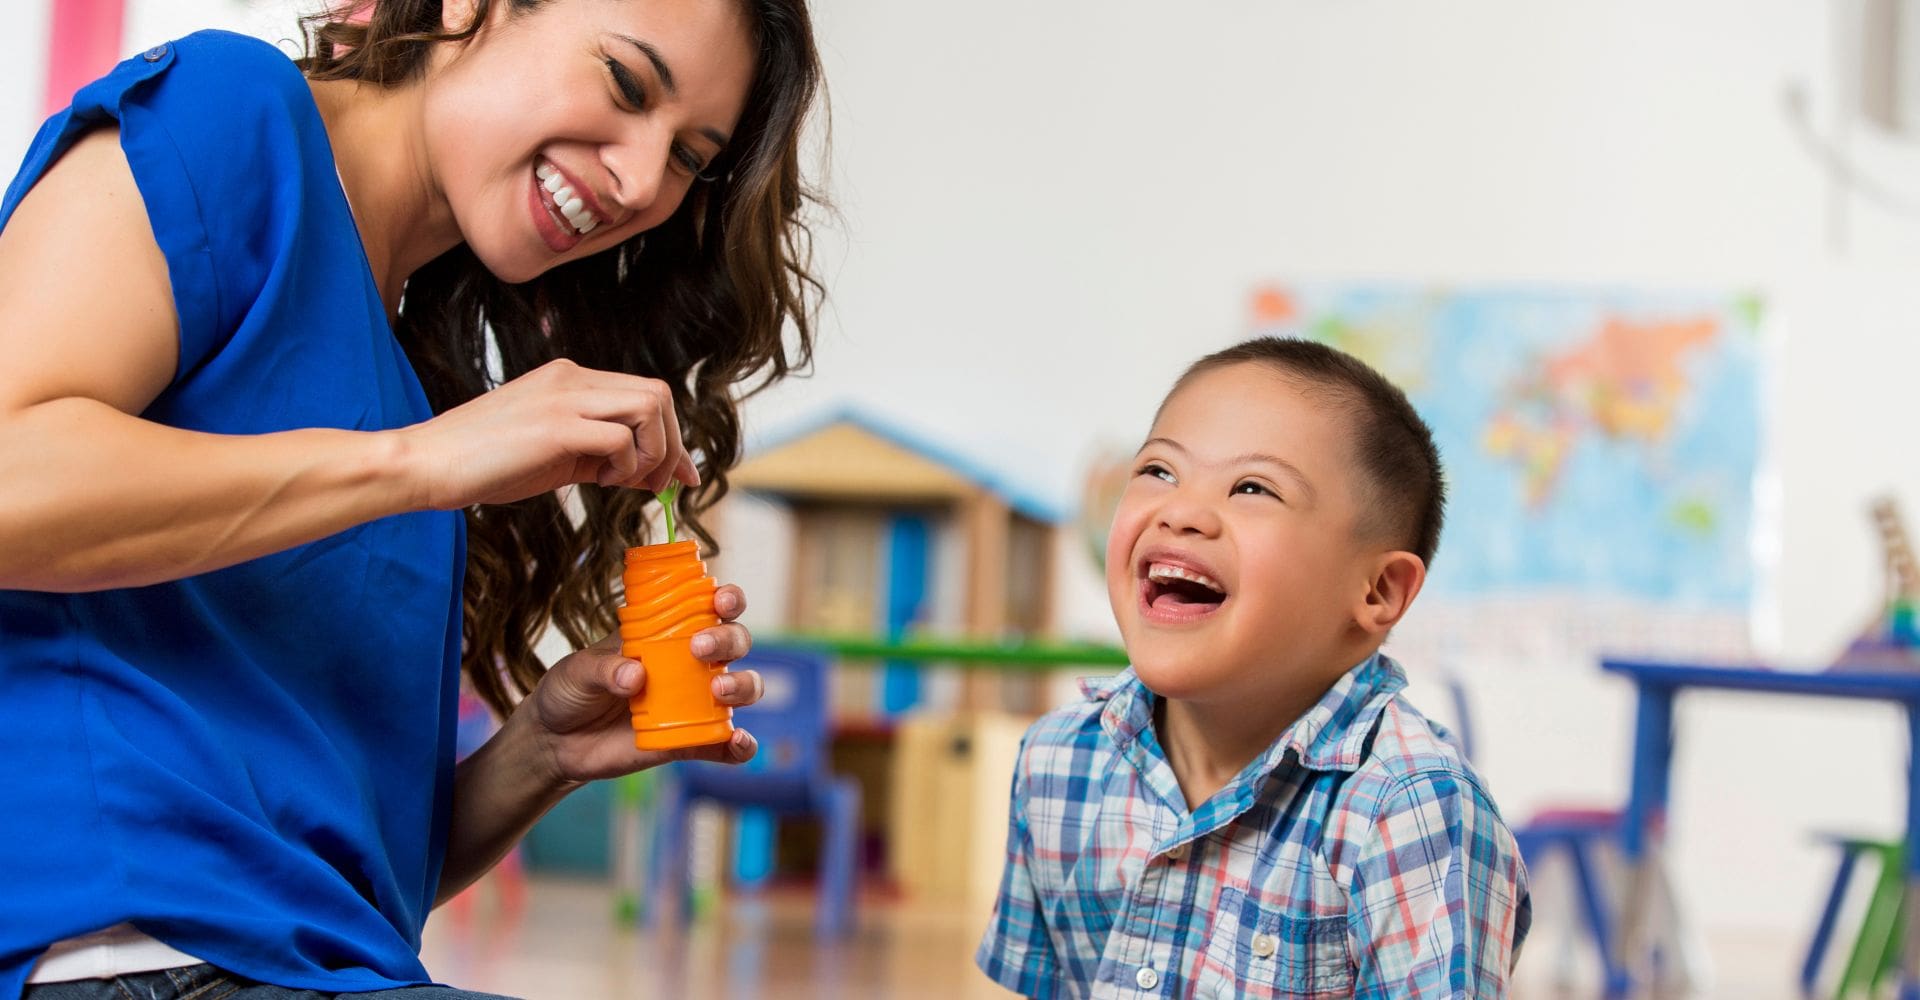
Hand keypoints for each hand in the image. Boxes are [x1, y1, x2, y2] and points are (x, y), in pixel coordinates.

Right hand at [395, 358, 700, 509]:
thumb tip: (655, 474)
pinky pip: (621, 437)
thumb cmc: (485, 464)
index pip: (646, 394)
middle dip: (670, 445)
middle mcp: (572, 378)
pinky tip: (599, 481)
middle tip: (654, 485)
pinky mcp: (555, 425)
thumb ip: (605, 457)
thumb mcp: (557, 457)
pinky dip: (625, 465)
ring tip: (623, 481)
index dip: (671, 436)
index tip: (678, 476)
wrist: (426, 463)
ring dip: (653, 451)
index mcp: (570, 379)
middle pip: (658, 394)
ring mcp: (564, 397)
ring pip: (650, 406)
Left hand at [518, 583, 760, 784]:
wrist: (555, 742)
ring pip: (744, 687)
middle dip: (729, 639)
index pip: (710, 606)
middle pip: (735, 641)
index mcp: (667, 632)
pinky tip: (737, 742)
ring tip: (719, 691)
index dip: (728, 599)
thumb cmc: (570, 691)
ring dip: (743, 686)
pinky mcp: (691, 740)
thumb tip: (635, 676)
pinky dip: (740, 745)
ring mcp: (694, 702)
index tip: (721, 600)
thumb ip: (604, 668)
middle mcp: (690, 663)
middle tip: (700, 649)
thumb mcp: (577, 670)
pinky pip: (725, 743)